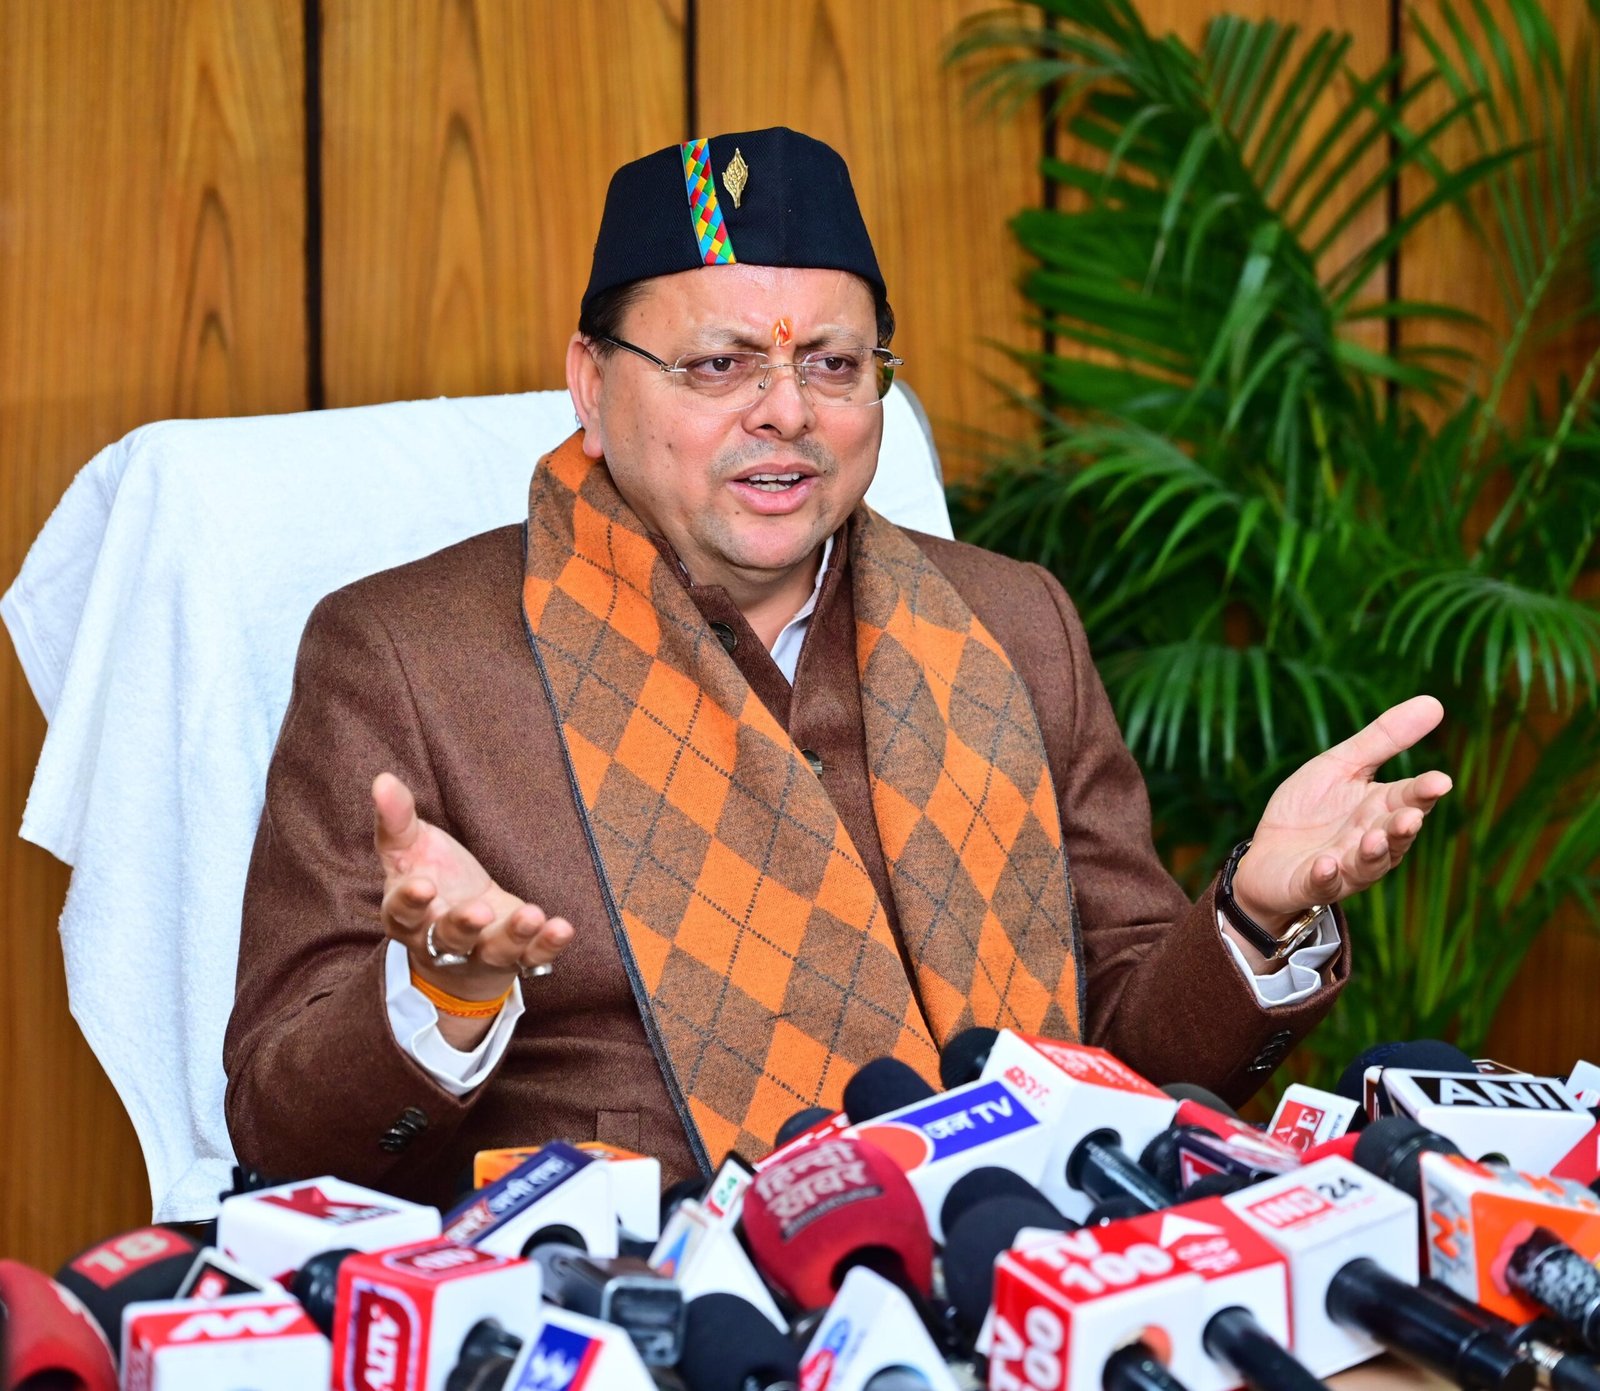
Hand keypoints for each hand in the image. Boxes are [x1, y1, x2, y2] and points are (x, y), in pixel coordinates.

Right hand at [373, 772, 572, 999]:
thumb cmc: (432, 878)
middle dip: (463, 925)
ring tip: (532, 915)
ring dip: (513, 935)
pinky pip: (532, 959)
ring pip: (493, 950)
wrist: (464, 930)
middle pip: (448, 939)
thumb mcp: (411, 848)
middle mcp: (441, 941)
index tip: (424, 885)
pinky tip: (562, 928)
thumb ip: (397, 819)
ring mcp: (480, 953)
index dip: (411, 901)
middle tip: (480, 910)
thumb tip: (382, 779)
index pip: (402, 912)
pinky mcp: (516, 956)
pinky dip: (547, 946)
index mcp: (407, 916)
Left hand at [1232, 695, 1452, 930]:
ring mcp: (1343, 867)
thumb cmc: (1311, 810)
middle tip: (1411, 816)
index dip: (1423, 792)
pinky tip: (1326, 864)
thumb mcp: (1342, 765)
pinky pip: (1322, 883)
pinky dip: (1326, 875)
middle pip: (1393, 835)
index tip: (1440, 780)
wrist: (1266, 856)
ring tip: (1374, 838)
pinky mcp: (1311, 883)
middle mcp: (1369, 841)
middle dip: (1402, 827)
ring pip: (1366, 864)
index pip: (1408, 799)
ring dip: (1372, 853)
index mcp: (1379, 809)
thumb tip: (1435, 702)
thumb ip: (1384, 739)